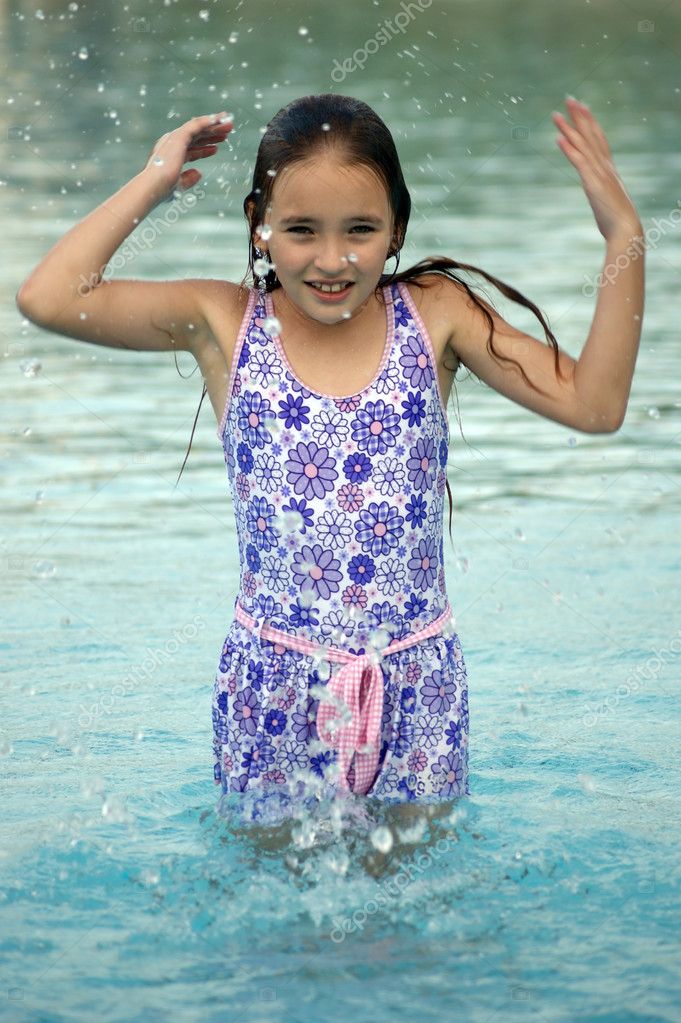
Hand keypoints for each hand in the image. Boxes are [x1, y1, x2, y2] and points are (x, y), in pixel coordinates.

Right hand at [142, 112, 233, 200]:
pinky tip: (219, 119)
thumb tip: (199, 173)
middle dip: (212, 134)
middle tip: (226, 131)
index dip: (204, 149)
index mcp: (171, 155)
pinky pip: (196, 125)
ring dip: (214, 125)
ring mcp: (174, 139)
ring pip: (198, 128)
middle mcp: (172, 144)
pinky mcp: (179, 136)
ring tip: (228, 123)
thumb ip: (188, 179)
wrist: (154, 186)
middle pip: (196, 137)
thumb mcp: (179, 185)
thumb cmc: (162, 189)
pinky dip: (208, 121)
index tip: (216, 148)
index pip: (190, 150)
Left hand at [552, 97, 641, 241]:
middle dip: (579, 116)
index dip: (591, 122)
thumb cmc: (617, 219)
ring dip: (568, 128)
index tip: (583, 107)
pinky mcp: (592, 183)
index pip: (599, 139)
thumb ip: (602, 191)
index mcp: (608, 168)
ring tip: (557, 114)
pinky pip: (578, 162)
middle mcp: (604, 166)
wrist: (625, 229)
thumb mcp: (607, 200)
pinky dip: (568, 149)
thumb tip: (599, 191)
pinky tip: (558, 138)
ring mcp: (598, 173)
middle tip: (569, 98)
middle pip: (590, 135)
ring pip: (582, 145)